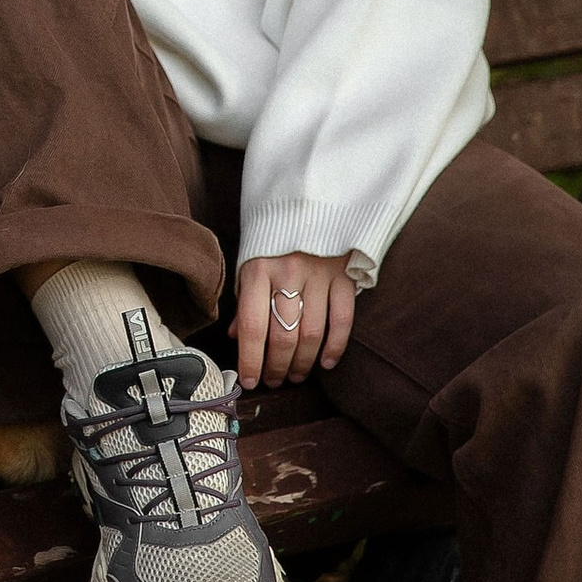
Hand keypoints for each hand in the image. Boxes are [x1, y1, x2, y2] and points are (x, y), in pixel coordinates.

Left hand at [234, 249, 356, 391]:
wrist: (309, 199)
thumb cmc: (273, 239)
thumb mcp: (250, 264)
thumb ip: (245, 301)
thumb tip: (236, 339)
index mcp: (258, 270)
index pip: (251, 326)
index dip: (250, 360)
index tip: (249, 381)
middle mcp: (288, 273)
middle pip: (283, 336)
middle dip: (277, 367)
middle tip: (274, 381)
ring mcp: (319, 275)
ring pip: (311, 334)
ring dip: (302, 363)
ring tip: (295, 375)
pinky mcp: (344, 276)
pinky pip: (342, 320)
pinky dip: (335, 347)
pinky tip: (326, 362)